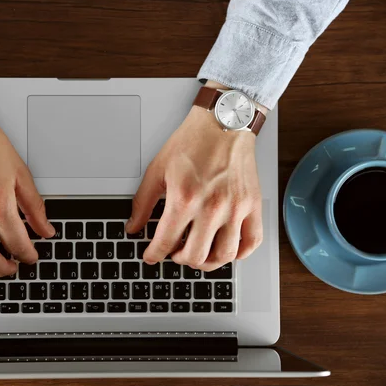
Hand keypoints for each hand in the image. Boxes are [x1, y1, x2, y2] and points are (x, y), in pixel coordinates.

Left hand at [126, 105, 262, 270]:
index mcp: (184, 199)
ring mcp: (235, 209)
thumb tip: (133, 227)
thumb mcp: (157, 170)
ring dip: (207, 262)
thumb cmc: (192, 142)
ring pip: (223, 256)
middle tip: (175, 253)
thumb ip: (143, 203)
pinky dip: (239, 253)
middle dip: (179, 259)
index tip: (151, 257)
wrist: (224, 123)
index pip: (165, 242)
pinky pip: (251, 242)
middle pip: (195, 256)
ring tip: (198, 254)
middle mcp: (211, 207)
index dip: (153, 255)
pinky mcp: (252, 205)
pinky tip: (227, 249)